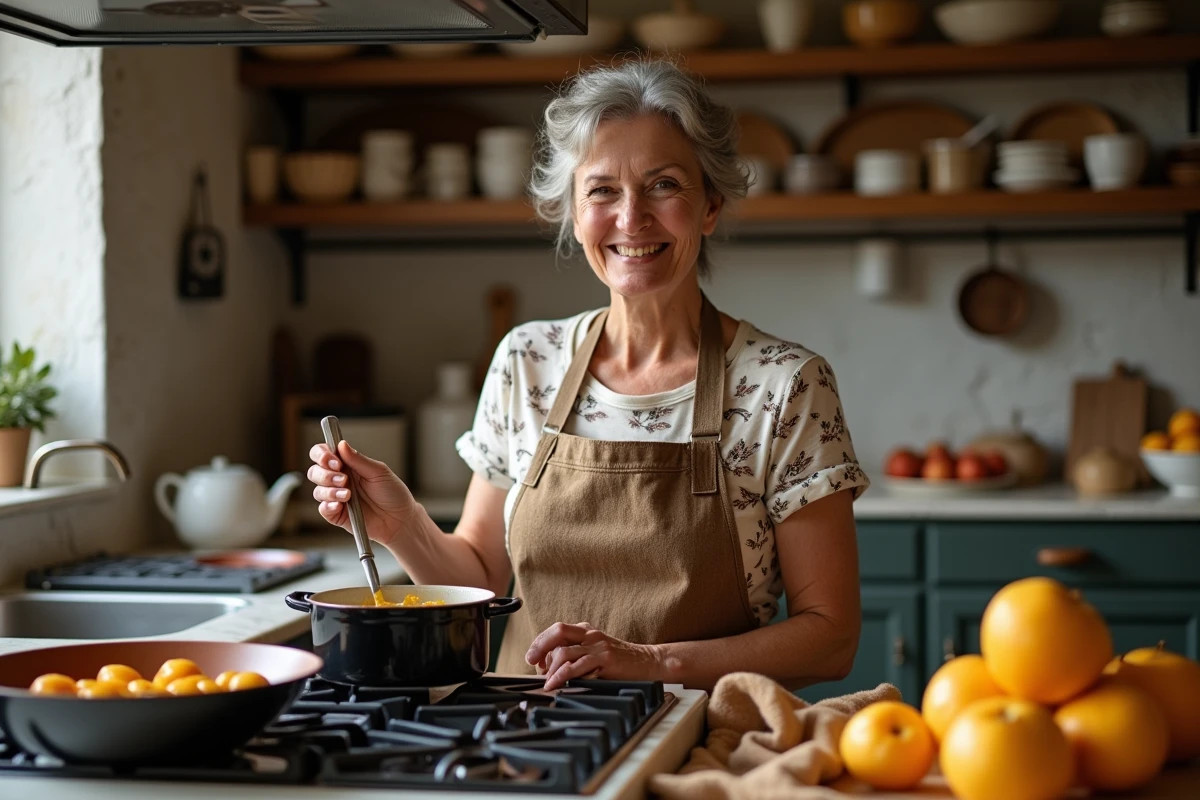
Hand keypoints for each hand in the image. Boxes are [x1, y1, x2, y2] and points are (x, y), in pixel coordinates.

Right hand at [308, 441, 415, 546]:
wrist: (400, 518)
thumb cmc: (392, 493)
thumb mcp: (378, 472)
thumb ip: (358, 459)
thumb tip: (341, 444)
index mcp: (347, 465)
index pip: (323, 454)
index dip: (322, 455)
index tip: (334, 461)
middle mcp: (338, 479)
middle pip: (315, 472)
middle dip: (325, 474)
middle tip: (343, 478)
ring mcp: (336, 497)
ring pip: (318, 491)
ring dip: (329, 491)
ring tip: (348, 494)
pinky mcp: (337, 514)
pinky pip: (323, 509)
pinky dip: (329, 506)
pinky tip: (340, 505)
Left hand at [526, 622, 663, 690]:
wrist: (649, 662)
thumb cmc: (622, 662)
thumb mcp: (596, 653)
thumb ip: (576, 655)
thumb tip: (548, 666)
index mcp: (586, 630)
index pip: (556, 630)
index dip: (541, 642)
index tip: (532, 658)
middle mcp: (590, 634)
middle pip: (557, 633)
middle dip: (539, 647)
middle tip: (531, 663)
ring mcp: (598, 646)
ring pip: (564, 652)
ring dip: (550, 668)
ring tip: (546, 682)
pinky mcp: (605, 659)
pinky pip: (578, 666)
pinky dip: (562, 676)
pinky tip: (555, 684)